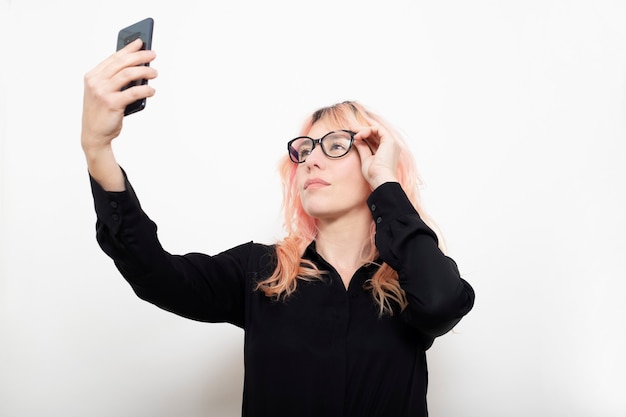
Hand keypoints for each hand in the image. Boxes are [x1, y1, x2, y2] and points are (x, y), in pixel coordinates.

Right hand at [81, 39, 156, 154]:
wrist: (93, 135)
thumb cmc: (101, 113)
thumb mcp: (103, 92)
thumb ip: (115, 80)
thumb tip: (138, 69)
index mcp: (93, 76)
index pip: (113, 57)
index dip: (128, 49)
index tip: (140, 42)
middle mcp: (96, 81)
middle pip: (122, 62)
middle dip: (140, 56)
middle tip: (152, 55)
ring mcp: (103, 92)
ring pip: (128, 74)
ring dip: (145, 72)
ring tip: (155, 73)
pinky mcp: (112, 103)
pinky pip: (134, 92)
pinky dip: (146, 90)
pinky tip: (151, 91)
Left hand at [352, 122, 400, 188]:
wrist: (380, 179)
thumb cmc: (374, 174)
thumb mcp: (366, 159)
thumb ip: (363, 148)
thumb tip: (356, 140)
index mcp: (387, 152)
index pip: (375, 139)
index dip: (365, 134)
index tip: (354, 134)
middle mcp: (391, 146)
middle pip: (376, 133)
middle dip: (362, 129)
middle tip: (351, 128)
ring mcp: (392, 143)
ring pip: (377, 129)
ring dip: (364, 129)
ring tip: (353, 131)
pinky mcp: (390, 140)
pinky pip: (378, 129)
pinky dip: (367, 130)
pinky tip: (359, 135)